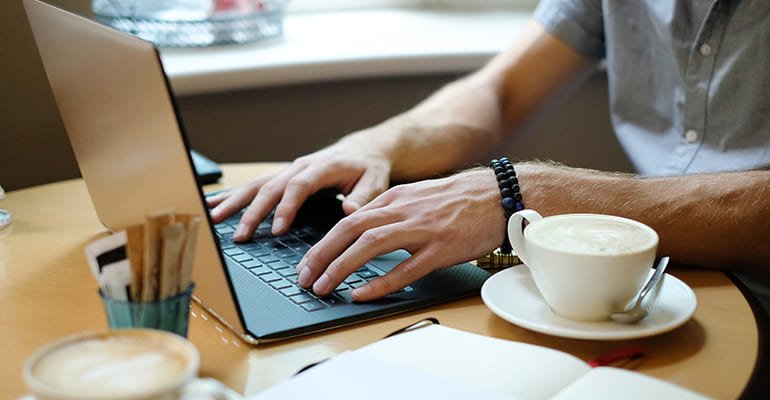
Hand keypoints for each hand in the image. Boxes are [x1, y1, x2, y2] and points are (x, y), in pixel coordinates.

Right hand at [206, 144, 390, 240]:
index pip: (298, 186)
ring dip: (235, 202)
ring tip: (214, 218)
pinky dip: (234, 195)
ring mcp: (289, 170)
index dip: (286, 207)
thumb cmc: (369, 167)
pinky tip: (214, 203)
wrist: (364, 149)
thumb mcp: (375, 181)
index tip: (277, 229)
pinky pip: (256, 186)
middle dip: (253, 212)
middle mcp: (300, 166)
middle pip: (271, 187)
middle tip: (240, 235)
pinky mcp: (283, 177)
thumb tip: (349, 212)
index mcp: (322, 167)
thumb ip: (363, 197)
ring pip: (257, 185)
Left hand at [296, 168, 505, 300]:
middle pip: (349, 230)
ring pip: (369, 246)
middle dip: (321, 256)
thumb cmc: (458, 200)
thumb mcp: (416, 198)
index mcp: (393, 199)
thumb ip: (389, 213)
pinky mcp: (441, 248)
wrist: (498, 195)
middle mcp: (402, 211)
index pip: (346, 221)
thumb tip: (361, 234)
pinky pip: (405, 268)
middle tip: (304, 279)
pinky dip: (380, 282)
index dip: (321, 244)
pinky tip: (362, 294)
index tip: (307, 264)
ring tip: (323, 288)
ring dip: (341, 268)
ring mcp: (421, 229)